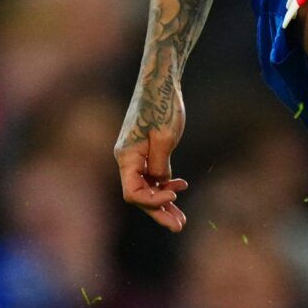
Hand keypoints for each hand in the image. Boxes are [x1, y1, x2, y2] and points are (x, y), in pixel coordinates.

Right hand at [115, 79, 189, 231]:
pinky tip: (181, 188)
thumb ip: (160, 164)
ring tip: (182, 219)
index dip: (152, 200)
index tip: (174, 196)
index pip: (133, 192)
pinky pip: (154, 176)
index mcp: (126, 156)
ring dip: (164, 202)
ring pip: (148, 188)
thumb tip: (160, 183)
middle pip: (140, 195)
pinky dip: (166, 186)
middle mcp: (128, 159)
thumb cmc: (162, 105)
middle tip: (179, 226)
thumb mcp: (164, 136)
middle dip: (159, 211)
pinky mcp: (148, 152)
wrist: (161, 81)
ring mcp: (138, 157)